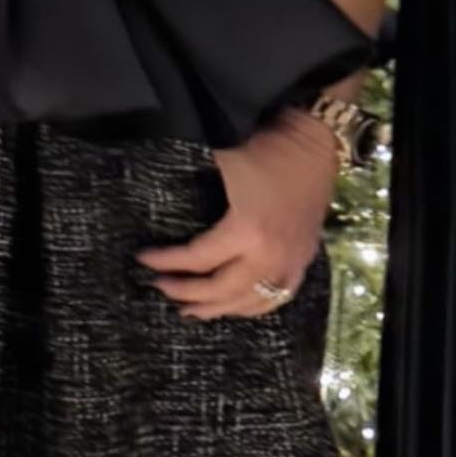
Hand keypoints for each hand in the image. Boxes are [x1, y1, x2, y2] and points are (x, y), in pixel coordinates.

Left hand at [137, 111, 338, 320]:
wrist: (314, 147)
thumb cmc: (264, 151)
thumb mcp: (220, 162)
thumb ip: (192, 185)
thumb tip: (158, 197)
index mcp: (246, 232)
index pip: (197, 258)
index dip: (166, 262)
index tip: (142, 260)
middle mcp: (269, 257)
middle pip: (221, 291)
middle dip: (186, 293)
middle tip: (160, 288)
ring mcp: (289, 265)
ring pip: (248, 303)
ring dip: (216, 309)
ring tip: (189, 309)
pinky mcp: (302, 264)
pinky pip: (274, 300)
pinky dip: (248, 307)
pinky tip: (232, 306)